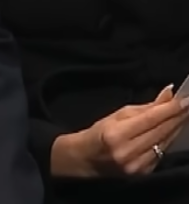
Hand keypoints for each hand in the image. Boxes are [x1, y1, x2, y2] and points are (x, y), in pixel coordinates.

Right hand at [51, 86, 188, 176]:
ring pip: (165, 143)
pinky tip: (172, 130)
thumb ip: (146, 107)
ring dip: (176, 128)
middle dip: (177, 117)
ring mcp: (137, 165)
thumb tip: (169, 94)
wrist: (87, 158)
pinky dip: (168, 140)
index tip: (186, 100)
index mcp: (117, 134)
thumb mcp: (118, 115)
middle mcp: (128, 151)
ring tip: (184, 115)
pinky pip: (162, 153)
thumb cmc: (100, 132)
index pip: (150, 119)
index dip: (170, 109)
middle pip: (161, 131)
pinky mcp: (144, 172)